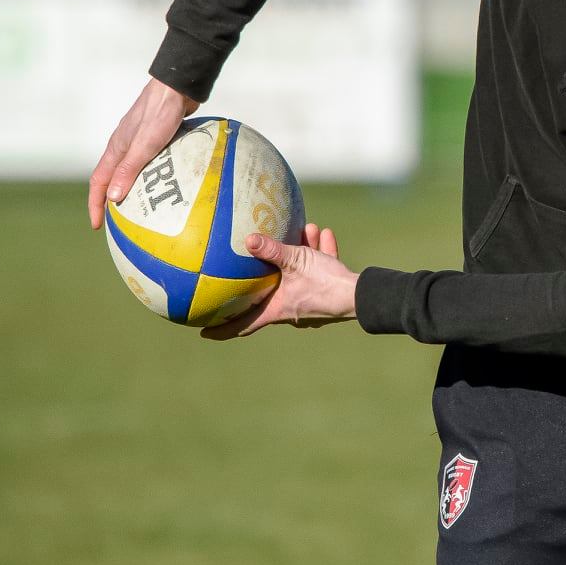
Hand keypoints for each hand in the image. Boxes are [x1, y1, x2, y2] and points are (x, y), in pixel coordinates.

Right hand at [88, 77, 201, 228]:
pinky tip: (167, 187)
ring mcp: (140, 142)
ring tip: (141, 211)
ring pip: (131, 172)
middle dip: (110, 202)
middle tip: (117, 224)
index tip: (97, 225)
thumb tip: (113, 198)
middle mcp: (124, 146)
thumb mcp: (145, 144)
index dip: (96, 205)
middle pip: (112, 179)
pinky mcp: (156, 138)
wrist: (177, 87)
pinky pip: (149, 164)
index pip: (99, 182)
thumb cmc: (160, 113)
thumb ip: (129, 169)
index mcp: (116, 149)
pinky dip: (151, 178)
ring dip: (131, 190)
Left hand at [201, 222, 359, 339]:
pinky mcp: (327, 294)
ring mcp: (310, 304)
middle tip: (254, 265)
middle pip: (271, 296)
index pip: (243, 326)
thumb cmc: (326, 283)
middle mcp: (290, 310)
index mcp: (277, 310)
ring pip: (297, 278)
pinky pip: (317, 274)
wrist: (361, 295)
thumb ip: (273, 250)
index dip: (222, 330)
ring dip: (298, 256)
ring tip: (303, 233)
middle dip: (266, 276)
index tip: (204, 331)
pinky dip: (318, 256)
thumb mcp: (296, 261)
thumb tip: (248, 239)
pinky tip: (323, 235)